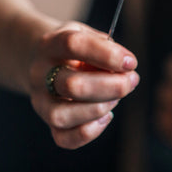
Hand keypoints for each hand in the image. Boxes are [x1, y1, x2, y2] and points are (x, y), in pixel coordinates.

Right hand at [28, 22, 139, 148]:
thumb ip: (105, 47)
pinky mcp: (47, 122)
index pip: (74, 45)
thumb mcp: (87, 33)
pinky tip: (106, 116)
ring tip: (116, 98)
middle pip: (72, 85)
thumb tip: (125, 69)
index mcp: (50, 44)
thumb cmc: (74, 47)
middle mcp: (40, 73)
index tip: (131, 62)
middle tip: (132, 80)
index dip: (107, 54)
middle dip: (111, 86)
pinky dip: (90, 131)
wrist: (41, 58)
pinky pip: (63, 138)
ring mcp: (40, 100)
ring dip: (99, 108)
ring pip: (63, 115)